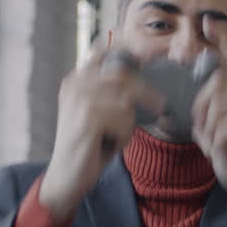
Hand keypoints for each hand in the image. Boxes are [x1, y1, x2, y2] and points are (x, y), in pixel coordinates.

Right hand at [41, 40, 162, 222]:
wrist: (68, 175)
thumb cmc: (89, 146)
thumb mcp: (102, 114)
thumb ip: (115, 93)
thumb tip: (143, 75)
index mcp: (76, 80)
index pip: (102, 51)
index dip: (126, 50)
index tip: (147, 56)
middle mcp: (75, 83)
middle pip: (124, 75)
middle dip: (145, 95)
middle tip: (158, 108)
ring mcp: (79, 98)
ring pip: (127, 101)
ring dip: (128, 124)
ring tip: (114, 137)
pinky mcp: (87, 116)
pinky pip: (125, 117)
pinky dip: (124, 135)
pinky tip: (109, 144)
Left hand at [193, 16, 226, 226]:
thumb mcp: (214, 131)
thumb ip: (208, 109)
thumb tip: (204, 88)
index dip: (223, 37)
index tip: (207, 20)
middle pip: (212, 86)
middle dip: (202, 115)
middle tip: (215, 140)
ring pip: (210, 109)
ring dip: (209, 135)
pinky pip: (218, 127)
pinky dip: (218, 146)